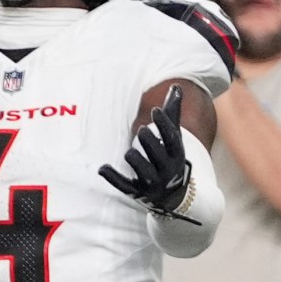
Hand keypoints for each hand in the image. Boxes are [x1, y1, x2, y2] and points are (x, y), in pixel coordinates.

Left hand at [98, 84, 192, 216]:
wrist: (174, 195)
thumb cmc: (170, 157)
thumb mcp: (174, 138)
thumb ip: (172, 113)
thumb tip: (175, 86)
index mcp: (177, 154)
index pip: (173, 138)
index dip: (164, 124)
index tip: (155, 110)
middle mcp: (167, 169)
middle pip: (157, 152)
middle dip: (149, 141)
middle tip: (141, 130)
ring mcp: (153, 182)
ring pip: (141, 168)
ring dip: (134, 158)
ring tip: (131, 152)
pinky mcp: (138, 193)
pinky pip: (124, 185)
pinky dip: (113, 177)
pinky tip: (102, 168)